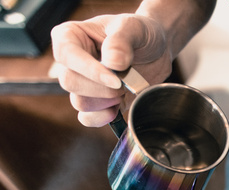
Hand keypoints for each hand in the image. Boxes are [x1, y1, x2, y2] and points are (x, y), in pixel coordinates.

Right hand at [51, 14, 172, 126]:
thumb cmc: (140, 33)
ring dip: (106, 101)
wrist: (155, 50)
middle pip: (71, 82)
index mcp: (70, 36)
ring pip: (80, 103)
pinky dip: (103, 118)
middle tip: (125, 82)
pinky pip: (87, 118)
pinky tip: (117, 108)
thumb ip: (121, 41)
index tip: (117, 79)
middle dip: (102, 88)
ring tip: (125, 89)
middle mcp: (70, 62)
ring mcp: (81, 83)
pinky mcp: (95, 102)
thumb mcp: (134, 28)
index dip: (91, 71)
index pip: (67, 56)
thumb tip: (112, 63)